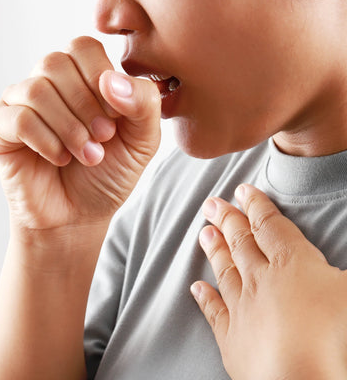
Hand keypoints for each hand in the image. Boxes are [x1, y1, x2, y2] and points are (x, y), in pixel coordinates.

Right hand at [0, 36, 160, 232]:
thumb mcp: (142, 141)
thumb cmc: (107, 175)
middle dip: (85, 106)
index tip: (114, 118)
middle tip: (102, 139)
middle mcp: (46, 83)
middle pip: (55, 63)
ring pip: (36, 90)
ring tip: (86, 155)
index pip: (83, 47)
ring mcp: (18, 103)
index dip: (100, 79)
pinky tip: (59, 158)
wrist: (78, 217)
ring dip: (68, 127)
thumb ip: (144, 104)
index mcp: (79, 76)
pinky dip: (45, 141)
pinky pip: (18, 118)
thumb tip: (111, 79)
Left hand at [192, 184, 346, 379]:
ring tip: (203, 232)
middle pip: (240, 242)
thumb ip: (344, 273)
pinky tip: (196, 286)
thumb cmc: (335, 334)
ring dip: (214, 249)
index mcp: (291, 264)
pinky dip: (204, 296)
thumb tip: (342, 267)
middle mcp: (260, 280)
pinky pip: (214, 311)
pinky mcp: (231, 338)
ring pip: (224, 270)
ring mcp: (242, 308)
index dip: (256, 206)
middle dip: (226, 219)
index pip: (270, 226)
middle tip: (210, 203)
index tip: (242, 190)